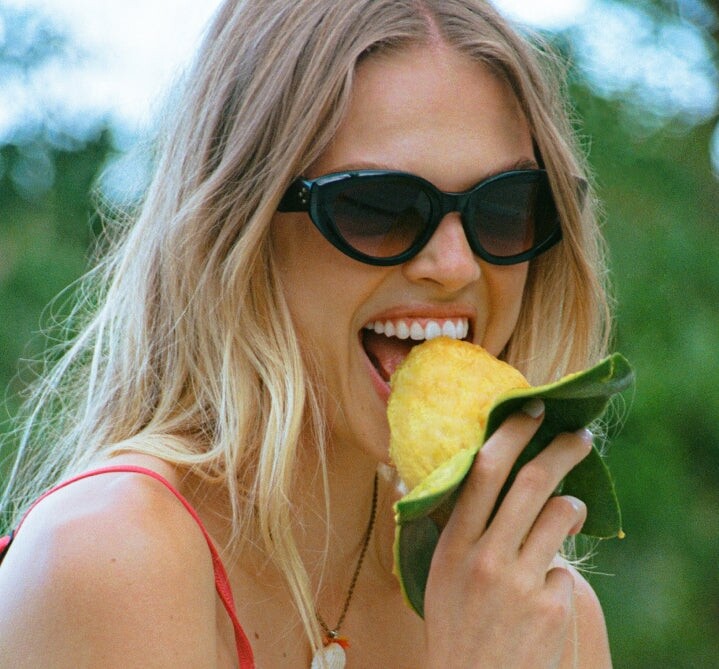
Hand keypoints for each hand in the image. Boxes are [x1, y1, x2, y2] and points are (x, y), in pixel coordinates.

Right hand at [423, 400, 591, 668]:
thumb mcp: (440, 572)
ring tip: (569, 512)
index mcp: (454, 543)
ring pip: (562, 515)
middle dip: (562, 451)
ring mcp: (521, 583)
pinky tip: (542, 594)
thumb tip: (454, 474)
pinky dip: (557, 572)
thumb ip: (454, 526)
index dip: (511, 433)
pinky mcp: (551, 608)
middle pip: (532, 484)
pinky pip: (564, 569)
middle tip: (581, 437)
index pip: (483, 471)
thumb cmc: (454, 623)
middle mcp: (486, 556)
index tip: (532, 410)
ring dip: (571, 507)